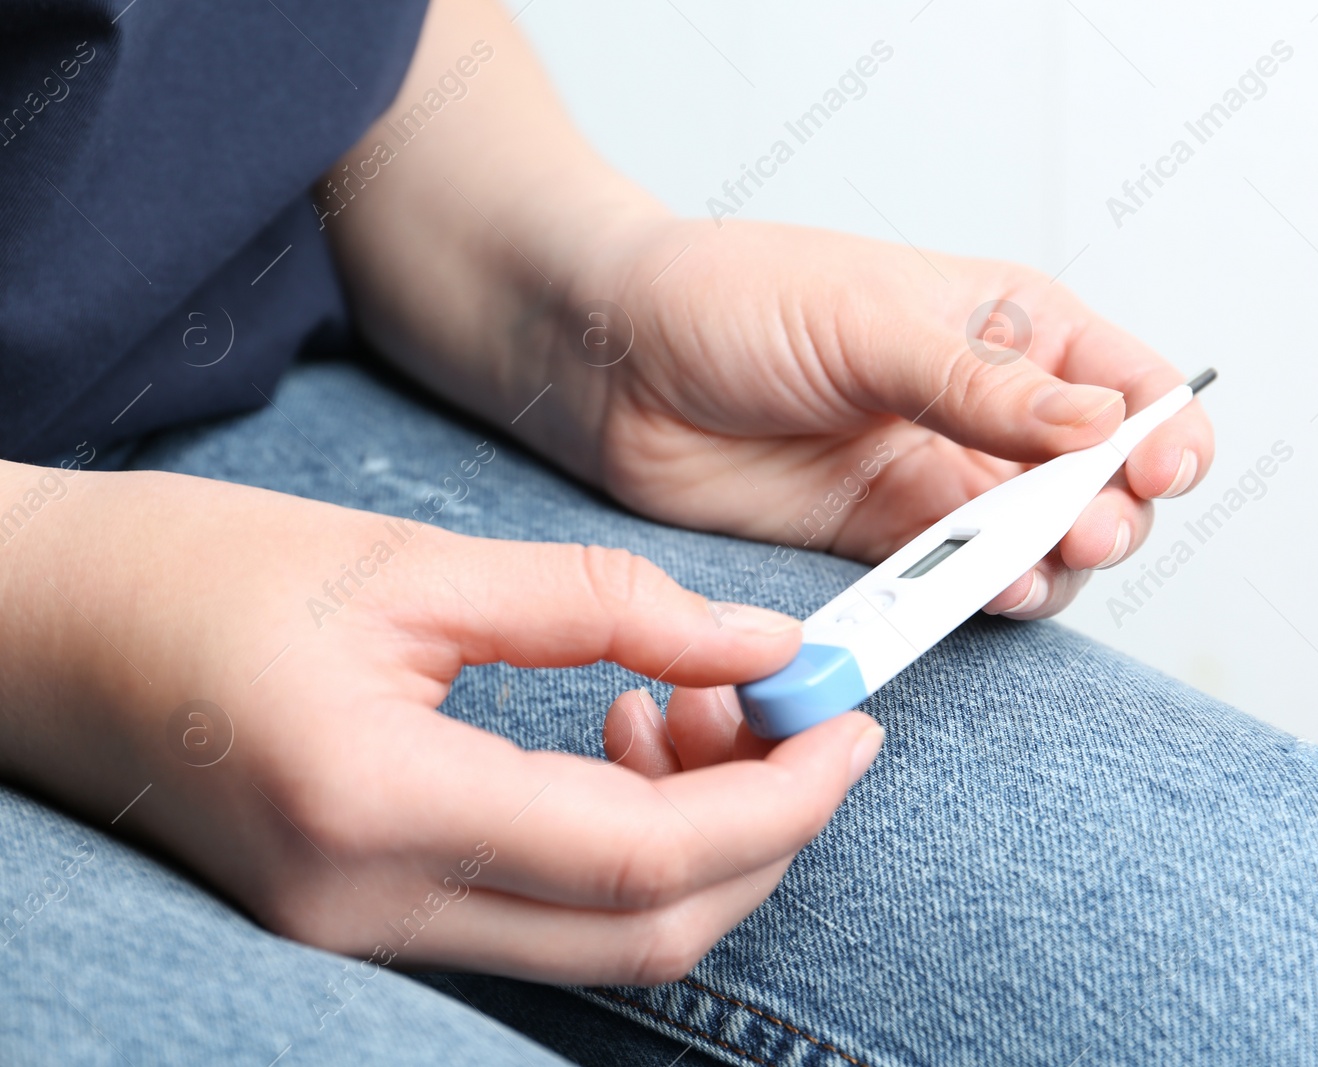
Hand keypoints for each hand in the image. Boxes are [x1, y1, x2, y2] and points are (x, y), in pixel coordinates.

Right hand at [0, 462, 882, 983]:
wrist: (50, 634)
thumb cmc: (203, 576)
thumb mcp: (419, 566)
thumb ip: (609, 608)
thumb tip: (763, 643)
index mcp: (377, 803)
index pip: (642, 856)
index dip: (780, 801)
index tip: (851, 727)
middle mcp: (369, 907)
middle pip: (645, 931)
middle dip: (763, 832)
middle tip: (804, 719)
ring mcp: (360, 937)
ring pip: (604, 941)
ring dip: (695, 840)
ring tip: (694, 706)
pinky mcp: (362, 924)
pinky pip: (543, 920)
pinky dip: (620, 849)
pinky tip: (621, 739)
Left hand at [540, 218, 1214, 618]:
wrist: (616, 363)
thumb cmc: (730, 299)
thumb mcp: (867, 323)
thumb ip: (981, 386)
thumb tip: (1099, 427)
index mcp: (1006, 324)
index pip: (1126, 382)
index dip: (1164, 430)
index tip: (1160, 470)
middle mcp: (986, 406)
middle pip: (1099, 480)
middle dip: (1111, 511)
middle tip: (1085, 530)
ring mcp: (936, 477)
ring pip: (1039, 544)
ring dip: (1054, 565)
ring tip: (1030, 569)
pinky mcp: (882, 539)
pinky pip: (960, 582)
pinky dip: (984, 598)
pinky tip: (984, 595)